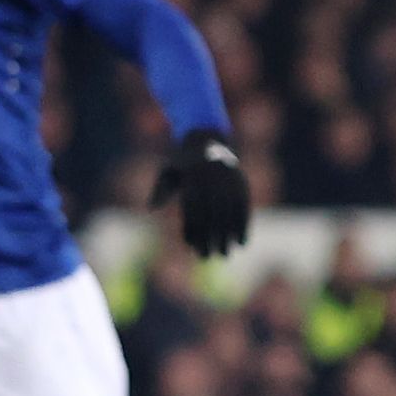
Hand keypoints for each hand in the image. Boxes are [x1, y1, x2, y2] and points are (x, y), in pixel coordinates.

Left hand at [154, 129, 250, 256]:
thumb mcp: (168, 171)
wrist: (206, 136)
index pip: (193, 213)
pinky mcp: (242, 184)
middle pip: (211, 218)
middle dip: (210, 241)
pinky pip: (244, 210)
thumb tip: (151, 209)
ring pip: (229, 216)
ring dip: (227, 239)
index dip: (194, 233)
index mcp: (192, 178)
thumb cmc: (183, 160)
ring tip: (225, 255)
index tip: (194, 250)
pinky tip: (242, 243)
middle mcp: (212, 181)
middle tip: (208, 259)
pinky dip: (244, 227)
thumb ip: (161, 189)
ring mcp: (228, 182)